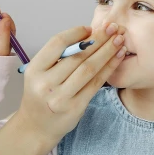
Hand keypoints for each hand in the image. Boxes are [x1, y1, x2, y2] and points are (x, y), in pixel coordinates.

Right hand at [13, 21, 125, 147]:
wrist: (36, 127)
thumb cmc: (40, 95)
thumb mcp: (38, 74)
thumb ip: (58, 57)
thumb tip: (87, 35)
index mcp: (34, 70)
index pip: (57, 44)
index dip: (75, 33)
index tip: (89, 28)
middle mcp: (45, 83)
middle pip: (77, 55)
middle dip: (98, 39)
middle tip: (113, 27)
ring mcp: (60, 97)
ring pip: (89, 68)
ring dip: (107, 51)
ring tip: (119, 39)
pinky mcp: (75, 107)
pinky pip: (95, 83)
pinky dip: (108, 68)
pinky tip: (117, 57)